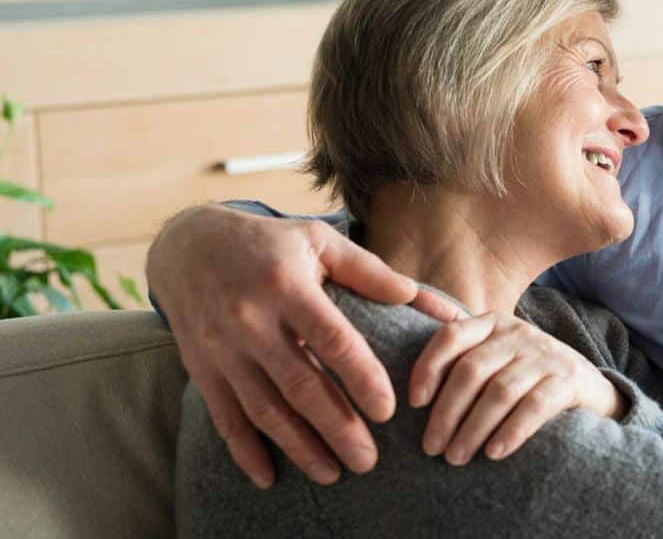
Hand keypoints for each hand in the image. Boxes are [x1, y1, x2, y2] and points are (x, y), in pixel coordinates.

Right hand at [147, 204, 461, 488]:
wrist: (191, 245)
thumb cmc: (270, 244)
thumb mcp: (320, 241)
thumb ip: (370, 271)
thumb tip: (417, 295)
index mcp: (287, 285)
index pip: (331, 339)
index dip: (360, 377)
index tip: (387, 411)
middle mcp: (250, 319)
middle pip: (299, 384)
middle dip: (336, 427)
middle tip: (368, 461)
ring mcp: (222, 347)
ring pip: (264, 408)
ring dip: (298, 447)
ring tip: (332, 474)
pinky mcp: (202, 367)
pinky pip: (225, 416)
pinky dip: (245, 450)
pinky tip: (269, 476)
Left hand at [410, 312, 624, 464]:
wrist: (590, 387)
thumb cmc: (528, 375)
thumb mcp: (496, 352)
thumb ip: (460, 344)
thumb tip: (412, 330)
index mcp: (493, 324)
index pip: (451, 336)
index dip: (428, 367)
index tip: (414, 403)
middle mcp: (519, 333)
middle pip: (472, 370)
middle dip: (446, 412)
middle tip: (431, 447)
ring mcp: (546, 355)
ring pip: (500, 391)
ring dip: (473, 428)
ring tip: (456, 458)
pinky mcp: (569, 380)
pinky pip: (534, 406)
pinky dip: (511, 431)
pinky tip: (494, 453)